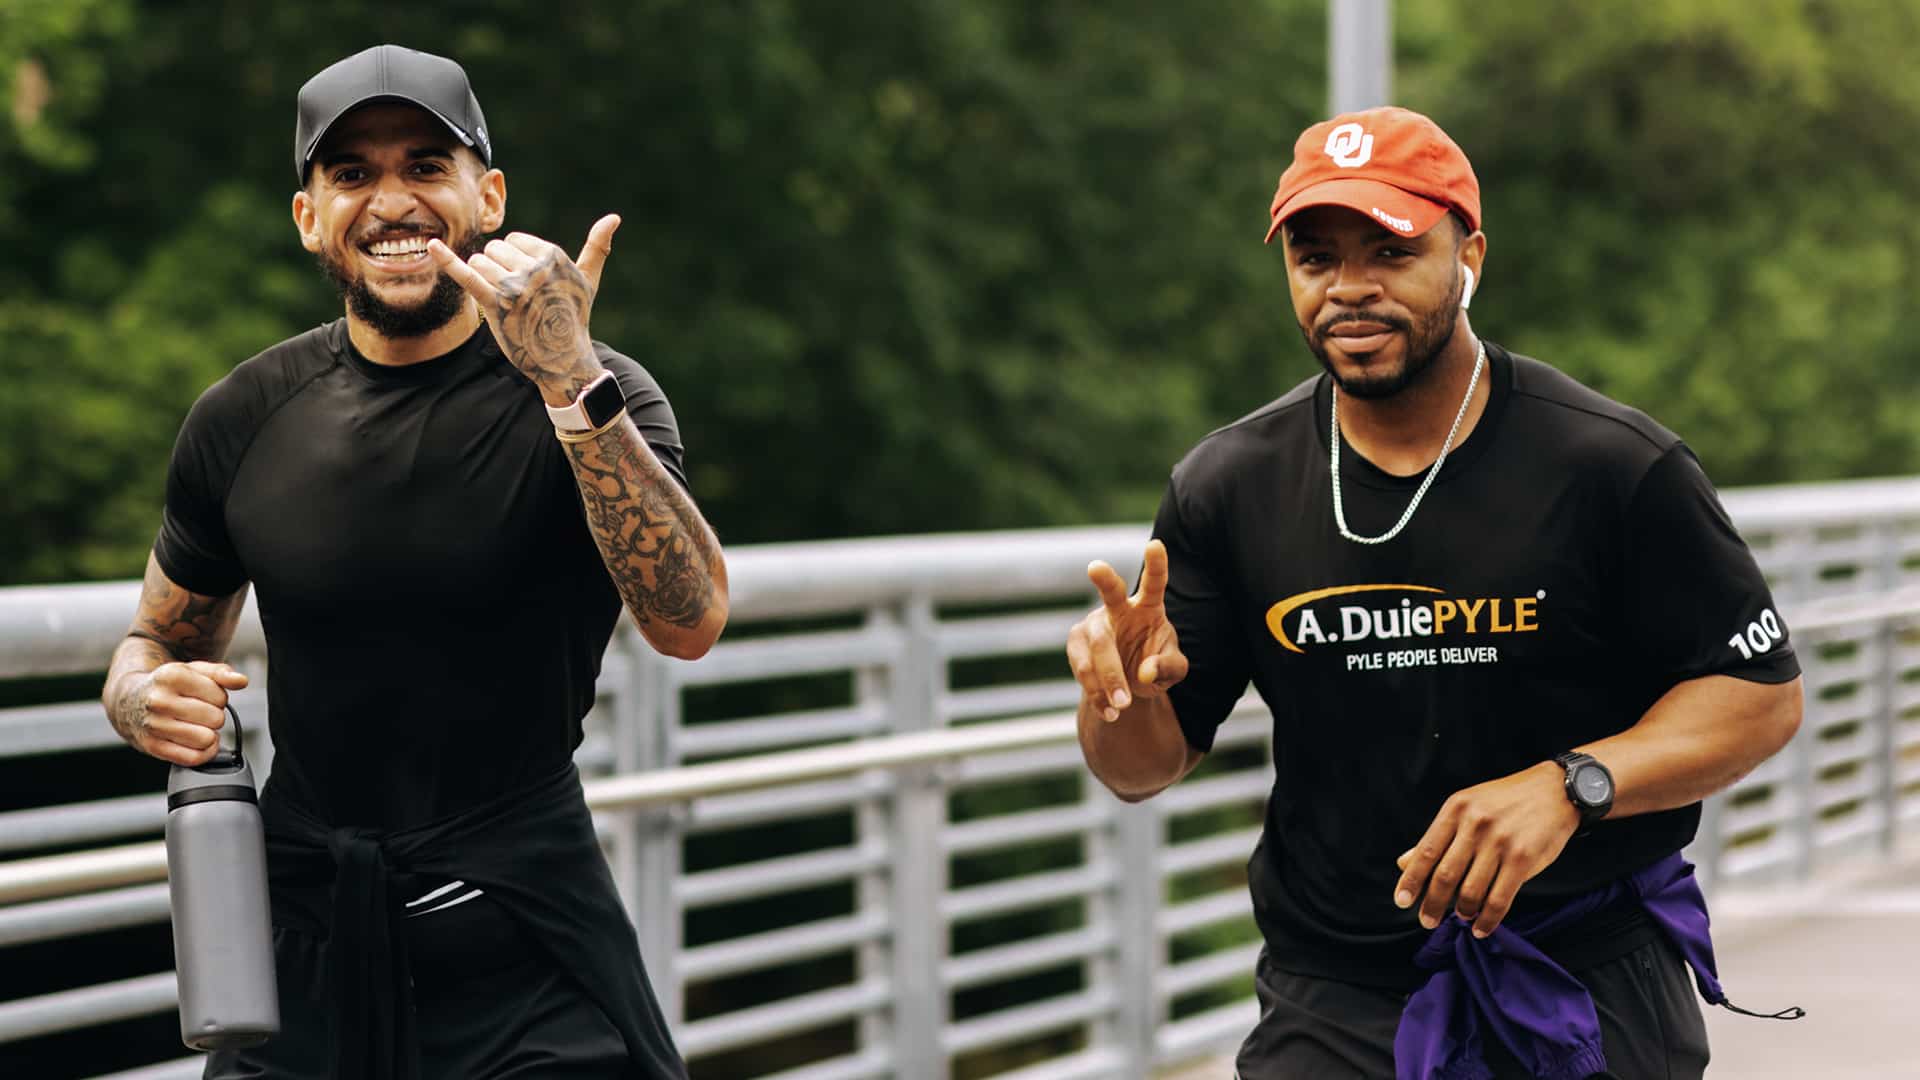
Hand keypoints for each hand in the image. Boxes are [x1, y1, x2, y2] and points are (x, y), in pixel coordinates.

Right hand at [118, 661, 246, 766]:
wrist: (128, 701)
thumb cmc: (167, 685)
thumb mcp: (192, 670)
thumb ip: (221, 673)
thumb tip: (241, 681)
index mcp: (171, 676)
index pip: (220, 697)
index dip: (219, 698)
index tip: (206, 697)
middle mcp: (159, 701)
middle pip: (216, 719)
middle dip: (214, 716)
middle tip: (200, 712)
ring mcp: (154, 725)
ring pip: (207, 739)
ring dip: (209, 734)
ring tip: (197, 725)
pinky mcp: (152, 746)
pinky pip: (193, 758)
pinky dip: (204, 753)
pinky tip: (198, 742)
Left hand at [428, 215, 620, 403]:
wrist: (563, 359)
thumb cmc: (574, 317)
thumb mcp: (588, 280)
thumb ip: (597, 247)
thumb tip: (614, 217)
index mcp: (553, 256)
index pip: (514, 239)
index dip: (516, 259)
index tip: (530, 282)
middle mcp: (534, 268)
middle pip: (495, 248)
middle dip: (499, 267)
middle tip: (517, 296)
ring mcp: (514, 286)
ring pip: (480, 261)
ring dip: (485, 278)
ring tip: (504, 301)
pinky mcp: (495, 305)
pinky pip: (467, 276)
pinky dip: (447, 260)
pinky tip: (431, 245)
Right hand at [1066, 539, 1188, 721]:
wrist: (1127, 686)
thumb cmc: (1154, 665)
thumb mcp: (1173, 670)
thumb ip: (1169, 668)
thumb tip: (1145, 672)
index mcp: (1149, 606)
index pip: (1155, 582)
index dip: (1156, 564)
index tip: (1155, 544)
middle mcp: (1118, 609)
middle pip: (1112, 594)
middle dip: (1104, 580)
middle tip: (1095, 566)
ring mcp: (1093, 624)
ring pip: (1098, 645)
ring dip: (1109, 678)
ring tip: (1123, 706)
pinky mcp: (1075, 644)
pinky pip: (1083, 669)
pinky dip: (1097, 693)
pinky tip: (1110, 711)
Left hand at [1393, 762, 1579, 937]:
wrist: (1555, 791)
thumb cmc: (1505, 801)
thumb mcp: (1466, 808)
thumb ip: (1437, 837)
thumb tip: (1403, 863)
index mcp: (1456, 809)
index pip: (1426, 852)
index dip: (1411, 880)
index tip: (1402, 901)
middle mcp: (1475, 824)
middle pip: (1445, 875)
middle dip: (1433, 904)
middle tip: (1427, 921)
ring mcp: (1500, 842)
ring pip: (1471, 890)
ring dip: (1463, 911)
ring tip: (1461, 917)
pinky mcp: (1523, 858)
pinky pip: (1499, 899)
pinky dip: (1487, 919)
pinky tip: (1481, 928)